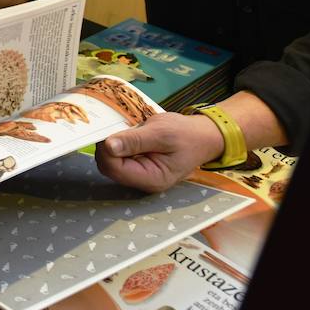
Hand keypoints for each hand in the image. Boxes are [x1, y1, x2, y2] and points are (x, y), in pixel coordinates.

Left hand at [95, 113, 223, 192]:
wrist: (202, 137)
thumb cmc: (186, 135)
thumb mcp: (161, 132)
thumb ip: (134, 140)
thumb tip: (108, 145)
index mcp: (151, 178)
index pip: (114, 168)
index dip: (107, 150)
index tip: (111, 131)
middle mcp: (143, 182)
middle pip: (109, 167)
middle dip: (109, 147)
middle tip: (121, 128)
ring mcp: (140, 175)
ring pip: (111, 162)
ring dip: (114, 144)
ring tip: (131, 131)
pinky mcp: (138, 167)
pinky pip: (119, 157)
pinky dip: (120, 144)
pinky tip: (132, 135)